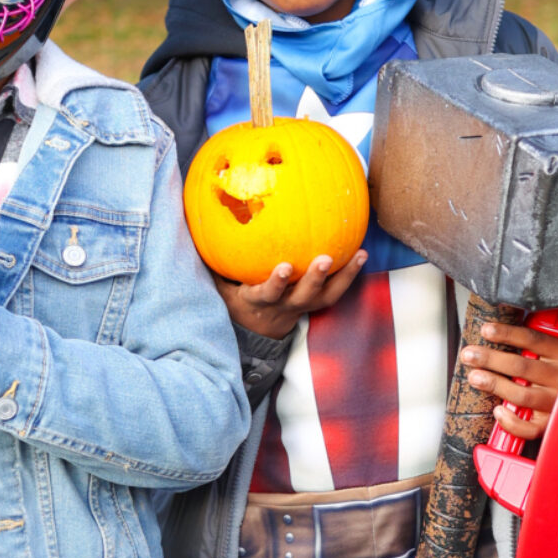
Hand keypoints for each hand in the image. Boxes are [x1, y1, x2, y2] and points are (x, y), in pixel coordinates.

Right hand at [215, 251, 367, 339]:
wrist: (255, 331)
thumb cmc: (234, 298)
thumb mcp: (219, 285)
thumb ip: (212, 261)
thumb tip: (196, 226)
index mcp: (258, 301)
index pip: (267, 294)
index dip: (276, 284)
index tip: (285, 267)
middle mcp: (283, 307)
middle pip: (302, 297)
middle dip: (314, 279)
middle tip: (325, 258)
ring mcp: (302, 307)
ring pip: (325, 296)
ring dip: (344, 277)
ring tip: (360, 254)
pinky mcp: (314, 304)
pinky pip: (335, 293)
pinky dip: (349, 275)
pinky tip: (361, 253)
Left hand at [461, 321, 557, 440]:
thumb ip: (540, 344)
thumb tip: (503, 332)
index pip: (533, 340)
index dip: (507, 334)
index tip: (485, 330)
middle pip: (522, 366)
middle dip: (490, 359)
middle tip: (469, 354)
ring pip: (522, 394)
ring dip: (495, 384)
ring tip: (475, 377)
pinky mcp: (554, 424)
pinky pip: (530, 428)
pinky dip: (512, 421)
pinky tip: (498, 411)